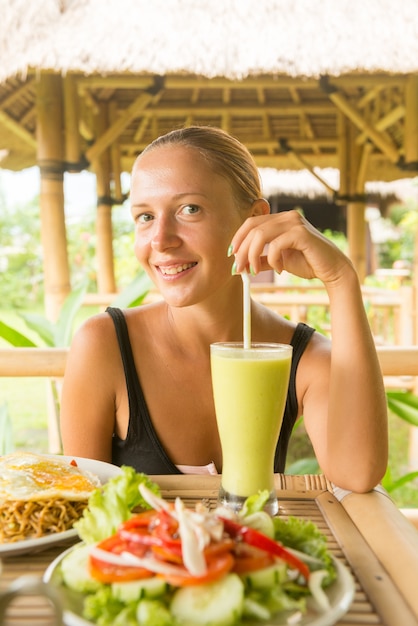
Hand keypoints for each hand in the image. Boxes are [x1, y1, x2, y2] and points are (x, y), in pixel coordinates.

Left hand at [230, 210, 352, 286]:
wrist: (332, 270)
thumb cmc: (308, 263)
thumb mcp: (278, 261)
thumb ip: (262, 259)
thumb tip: (241, 264)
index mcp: (281, 220)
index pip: (251, 223)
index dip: (238, 238)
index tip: (231, 256)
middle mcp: (287, 217)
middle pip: (252, 228)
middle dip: (242, 250)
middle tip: (238, 269)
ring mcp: (295, 223)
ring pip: (260, 235)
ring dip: (252, 256)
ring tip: (255, 272)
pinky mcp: (302, 234)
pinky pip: (276, 245)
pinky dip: (272, 260)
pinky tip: (279, 270)